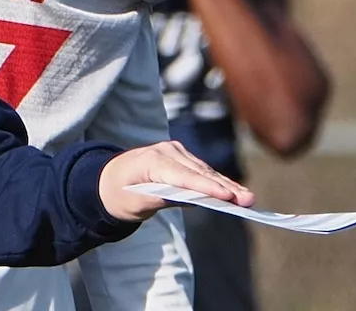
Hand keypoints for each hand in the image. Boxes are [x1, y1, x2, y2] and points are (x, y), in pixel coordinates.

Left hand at [98, 140, 254, 221]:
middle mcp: (164, 151)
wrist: (106, 180)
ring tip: (248, 199)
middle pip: (199, 173)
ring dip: (226, 185)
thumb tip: (192, 200)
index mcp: (150, 161)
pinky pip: (201, 171)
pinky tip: (234, 191)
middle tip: (249, 201)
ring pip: (204, 171)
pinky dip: (217, 181)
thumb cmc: (118, 195)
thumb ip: (160, 200)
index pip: (183, 177)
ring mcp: (173, 151)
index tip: (228, 197)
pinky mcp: (180, 156)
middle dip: (225, 188)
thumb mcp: (134, 204)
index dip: (207, 188)